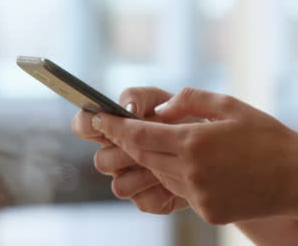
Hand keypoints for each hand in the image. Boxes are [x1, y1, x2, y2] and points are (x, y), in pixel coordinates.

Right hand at [70, 87, 188, 214]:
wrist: (213, 144)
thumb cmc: (182, 116)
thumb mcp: (161, 99)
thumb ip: (139, 96)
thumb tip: (128, 110)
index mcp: (113, 129)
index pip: (83, 125)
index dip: (85, 123)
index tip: (101, 119)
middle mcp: (116, 156)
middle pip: (101, 161)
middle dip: (124, 152)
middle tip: (147, 142)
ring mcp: (130, 180)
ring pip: (119, 186)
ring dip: (143, 172)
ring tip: (169, 160)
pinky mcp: (149, 201)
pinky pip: (143, 201)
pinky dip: (161, 189)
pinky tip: (178, 178)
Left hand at [90, 87, 297, 225]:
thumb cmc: (268, 135)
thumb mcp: (229, 105)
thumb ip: (190, 101)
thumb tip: (160, 110)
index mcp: (194, 141)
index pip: (139, 135)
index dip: (115, 127)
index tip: (99, 119)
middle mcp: (191, 171)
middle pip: (144, 157)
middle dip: (130, 142)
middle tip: (119, 129)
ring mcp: (199, 195)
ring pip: (160, 175)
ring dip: (156, 160)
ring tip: (167, 144)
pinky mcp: (208, 213)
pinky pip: (182, 192)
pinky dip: (179, 178)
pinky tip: (196, 166)